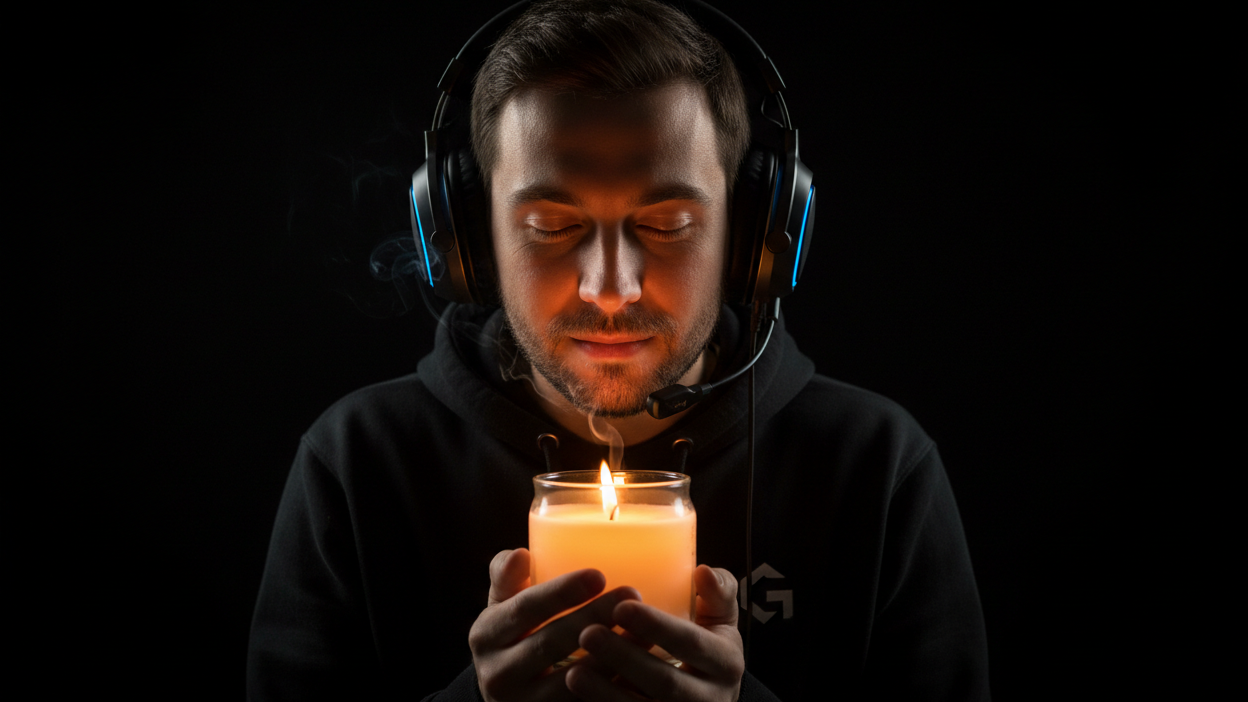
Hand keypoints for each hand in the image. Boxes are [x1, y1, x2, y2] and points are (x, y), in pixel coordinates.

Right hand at [470, 548, 641, 701]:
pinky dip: (614, 687)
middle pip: (551, 642)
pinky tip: (640, 669)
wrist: (506, 693)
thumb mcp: (502, 606)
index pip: (525, 608)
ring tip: (645, 630)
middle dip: (594, 617)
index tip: (598, 575)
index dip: (561, 592)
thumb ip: (506, 577)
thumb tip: (520, 553)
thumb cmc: (512, 635)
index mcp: (486, 635)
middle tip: (632, 594)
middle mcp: (497, 673)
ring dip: (611, 655)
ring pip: (573, 680)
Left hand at [565, 565, 744, 700]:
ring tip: (573, 672)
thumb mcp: (722, 620)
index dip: (657, 627)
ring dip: (606, 693)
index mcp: (725, 662)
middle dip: (625, 659)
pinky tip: (576, 698)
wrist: (713, 699)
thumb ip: (718, 593)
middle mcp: (710, 698)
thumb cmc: (709, 648)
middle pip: (664, 682)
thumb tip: (703, 571)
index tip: (621, 607)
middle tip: (588, 633)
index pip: (691, 644)